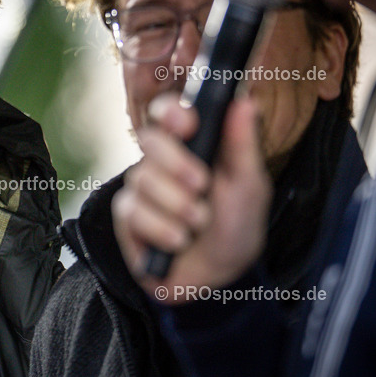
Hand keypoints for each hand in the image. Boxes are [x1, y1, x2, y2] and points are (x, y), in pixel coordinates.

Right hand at [112, 93, 270, 302]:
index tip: (187, 123)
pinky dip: (161, 228)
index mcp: (189, 144)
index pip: (167, 112)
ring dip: (176, 204)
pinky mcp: (127, 218)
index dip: (170, 112)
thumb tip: (244, 101)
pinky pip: (133, 212)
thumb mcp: (248, 185)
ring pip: (142, 178)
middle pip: (149, 140)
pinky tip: (178, 241)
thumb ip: (242, 144)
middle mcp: (160, 161)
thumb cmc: (236, 224)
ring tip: (198, 222)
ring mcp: (141, 189)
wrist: (220, 275)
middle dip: (176, 162)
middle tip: (201, 184)